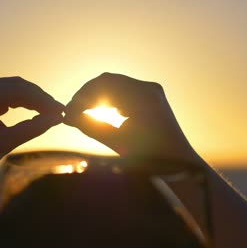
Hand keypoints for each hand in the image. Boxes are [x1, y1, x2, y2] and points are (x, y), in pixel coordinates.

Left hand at [0, 77, 63, 188]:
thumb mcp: (7, 142)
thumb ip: (33, 128)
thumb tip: (58, 118)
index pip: (16, 91)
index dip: (41, 99)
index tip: (60, 110)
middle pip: (15, 86)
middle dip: (39, 98)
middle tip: (58, 110)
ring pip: (12, 88)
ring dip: (32, 98)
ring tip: (50, 111)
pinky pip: (6, 94)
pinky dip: (22, 101)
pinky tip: (36, 110)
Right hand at [64, 72, 197, 161]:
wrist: (179, 166)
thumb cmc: (150, 158)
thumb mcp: (117, 142)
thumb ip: (91, 127)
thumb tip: (67, 117)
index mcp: (143, 96)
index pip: (105, 83)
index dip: (83, 94)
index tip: (69, 110)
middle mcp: (149, 88)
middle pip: (110, 81)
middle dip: (89, 95)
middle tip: (72, 112)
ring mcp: (152, 92)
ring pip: (116, 86)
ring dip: (98, 97)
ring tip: (82, 113)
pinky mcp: (151, 99)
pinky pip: (125, 92)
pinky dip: (110, 100)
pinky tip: (99, 112)